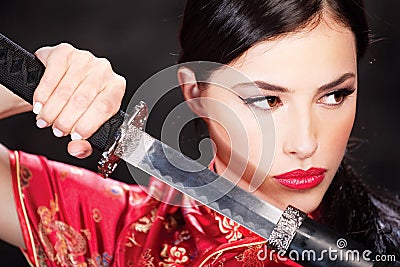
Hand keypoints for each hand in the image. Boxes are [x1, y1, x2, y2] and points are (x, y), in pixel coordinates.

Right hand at [33, 43, 125, 157]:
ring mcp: (85, 59)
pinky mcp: (65, 52)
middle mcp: (104, 70)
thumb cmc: (77, 104)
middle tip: (56, 130)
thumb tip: (78, 149)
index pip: (104, 107)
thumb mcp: (84, 124)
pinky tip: (39, 105)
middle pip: (84, 99)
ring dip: (52, 110)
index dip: (88, 124)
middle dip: (66, 120)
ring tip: (45, 120)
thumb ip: (84, 142)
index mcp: (115, 87)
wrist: (59, 81)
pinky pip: (52, 76)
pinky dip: (43, 95)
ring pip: (67, 89)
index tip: (74, 136)